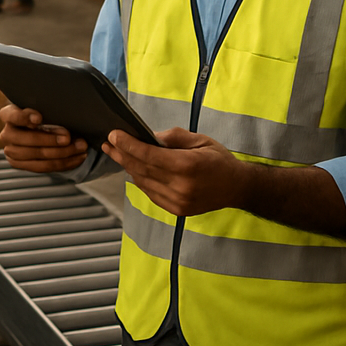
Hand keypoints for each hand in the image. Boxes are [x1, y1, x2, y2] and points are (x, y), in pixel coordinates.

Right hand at [0, 104, 87, 172]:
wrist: (34, 128)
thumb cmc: (41, 114)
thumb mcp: (42, 108)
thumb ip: (47, 111)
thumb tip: (63, 125)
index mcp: (8, 115)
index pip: (12, 116)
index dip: (25, 117)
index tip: (39, 118)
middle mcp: (6, 134)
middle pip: (26, 140)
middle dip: (50, 140)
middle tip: (68, 137)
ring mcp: (11, 152)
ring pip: (37, 156)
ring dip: (62, 153)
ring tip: (80, 147)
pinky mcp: (21, 165)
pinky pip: (43, 167)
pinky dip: (64, 163)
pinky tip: (77, 157)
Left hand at [102, 128, 252, 217]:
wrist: (237, 188)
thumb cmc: (219, 160)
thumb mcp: (200, 140)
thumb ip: (173, 138)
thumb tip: (148, 136)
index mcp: (187, 165)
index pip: (148, 155)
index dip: (128, 145)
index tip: (113, 135)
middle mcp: (181, 186)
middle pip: (142, 169)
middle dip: (122, 155)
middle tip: (108, 143)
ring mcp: (178, 201)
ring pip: (143, 183)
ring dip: (128, 167)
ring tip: (117, 154)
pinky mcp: (177, 210)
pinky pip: (151, 193)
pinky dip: (141, 180)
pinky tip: (134, 170)